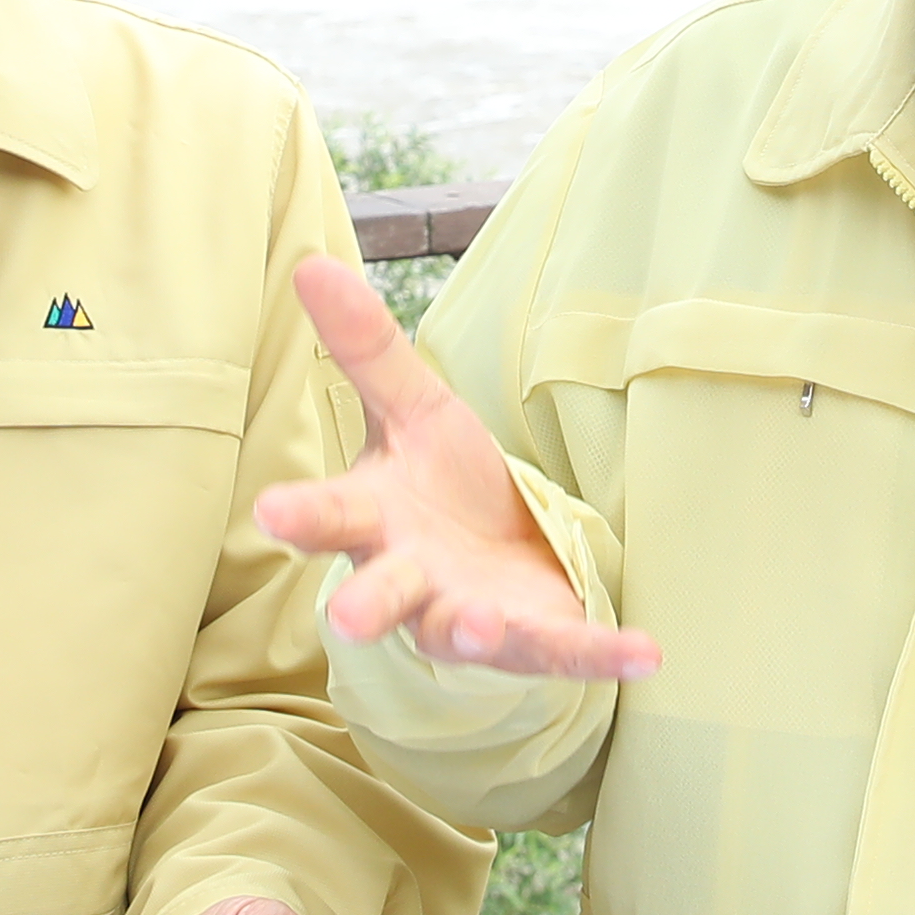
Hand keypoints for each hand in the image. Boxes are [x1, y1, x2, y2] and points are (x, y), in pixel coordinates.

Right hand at [253, 256, 659, 682]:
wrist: (505, 554)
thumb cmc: (443, 484)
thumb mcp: (415, 410)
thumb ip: (367, 348)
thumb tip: (310, 262)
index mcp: (375, 518)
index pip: (329, 515)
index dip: (302, 516)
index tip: (269, 512)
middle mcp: (410, 578)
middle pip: (380, 591)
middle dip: (365, 603)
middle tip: (346, 620)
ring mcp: (466, 616)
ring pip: (456, 630)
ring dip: (466, 629)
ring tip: (476, 622)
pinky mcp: (530, 641)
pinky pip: (562, 651)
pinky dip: (601, 652)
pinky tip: (645, 652)